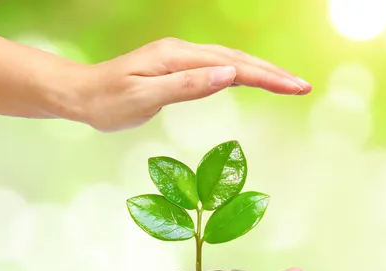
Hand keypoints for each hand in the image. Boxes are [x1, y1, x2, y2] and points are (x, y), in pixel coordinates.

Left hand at [66, 38, 311, 131]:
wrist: (81, 94)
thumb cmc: (108, 102)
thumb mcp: (144, 96)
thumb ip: (187, 86)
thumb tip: (229, 74)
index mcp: (178, 58)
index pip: (233, 66)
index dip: (267, 77)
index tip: (296, 87)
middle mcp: (182, 52)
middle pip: (238, 59)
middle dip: (273, 73)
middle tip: (303, 86)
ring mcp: (180, 59)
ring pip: (230, 62)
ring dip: (260, 73)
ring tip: (288, 84)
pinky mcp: (176, 68)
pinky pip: (216, 68)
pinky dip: (240, 75)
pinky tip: (251, 81)